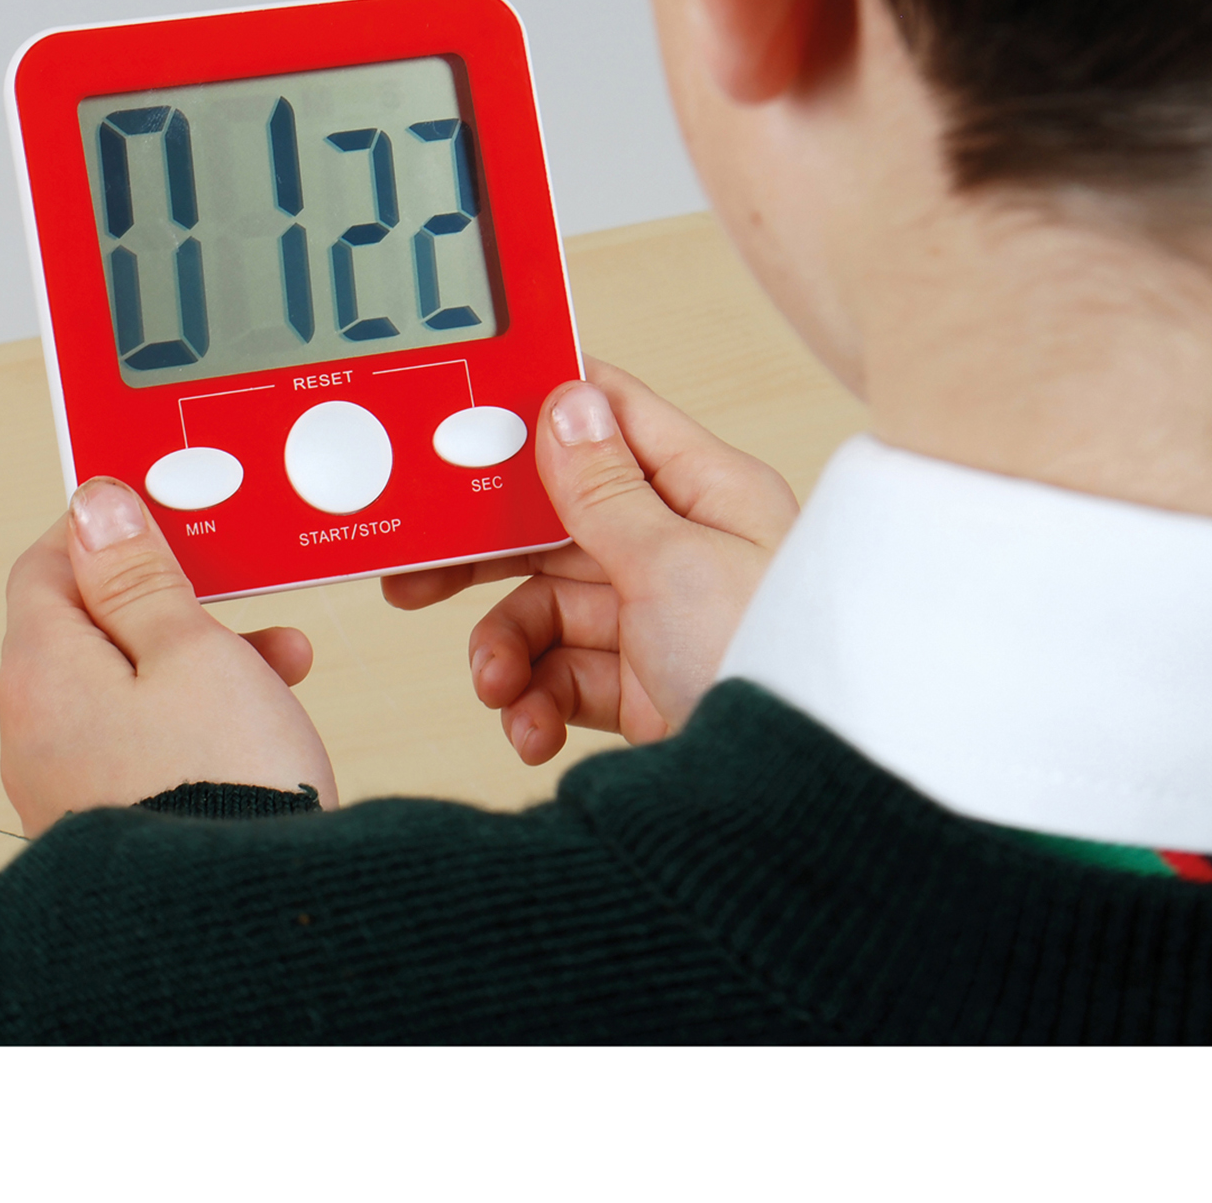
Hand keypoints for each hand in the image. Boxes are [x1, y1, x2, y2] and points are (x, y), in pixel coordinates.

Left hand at [0, 478, 337, 835]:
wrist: (241, 926)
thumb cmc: (222, 776)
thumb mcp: (192, 649)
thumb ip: (139, 577)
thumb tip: (92, 508)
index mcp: (43, 672)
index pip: (49, 566)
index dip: (108, 530)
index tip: (170, 514)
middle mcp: (36, 732)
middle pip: (93, 629)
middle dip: (175, 600)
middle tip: (242, 589)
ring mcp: (67, 787)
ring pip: (128, 687)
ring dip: (201, 658)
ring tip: (283, 659)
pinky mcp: (108, 826)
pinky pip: (142, 742)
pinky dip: (196, 716)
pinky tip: (262, 722)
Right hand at [383, 359, 798, 763]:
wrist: (798, 810)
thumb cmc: (770, 665)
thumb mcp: (674, 563)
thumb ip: (605, 489)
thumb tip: (566, 401)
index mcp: (706, 492)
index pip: (614, 419)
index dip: (540, 409)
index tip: (462, 415)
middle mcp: (682, 548)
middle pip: (558, 524)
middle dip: (485, 554)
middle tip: (413, 574)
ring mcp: (659, 621)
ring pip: (547, 609)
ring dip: (506, 647)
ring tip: (493, 684)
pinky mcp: (642, 689)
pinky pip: (562, 677)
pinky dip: (535, 701)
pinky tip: (532, 729)